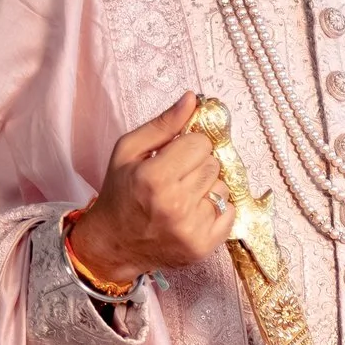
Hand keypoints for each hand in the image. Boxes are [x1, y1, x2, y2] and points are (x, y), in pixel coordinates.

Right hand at [65, 91, 233, 286]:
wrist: (114, 243)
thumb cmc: (120, 193)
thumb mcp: (128, 151)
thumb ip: (163, 124)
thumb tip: (193, 99)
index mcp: (155, 178)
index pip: (200, 143)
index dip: (188, 145)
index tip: (174, 155)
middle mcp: (176, 205)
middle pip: (213, 164)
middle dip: (197, 165)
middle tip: (175, 177)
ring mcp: (192, 229)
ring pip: (222, 188)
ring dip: (206, 188)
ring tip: (182, 197)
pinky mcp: (204, 246)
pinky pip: (230, 212)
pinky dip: (215, 209)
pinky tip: (192, 212)